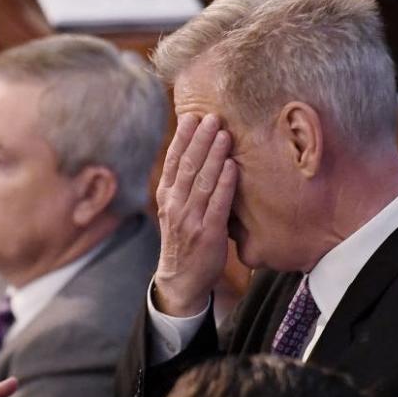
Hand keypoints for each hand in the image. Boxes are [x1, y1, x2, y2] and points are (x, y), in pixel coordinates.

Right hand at [153, 113, 237, 316]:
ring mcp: (190, 219)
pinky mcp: (207, 233)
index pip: (173, 161)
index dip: (182, 138)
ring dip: (213, 155)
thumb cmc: (184, 240)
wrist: (181, 280)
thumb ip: (184, 185)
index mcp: (166, 197)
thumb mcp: (175, 210)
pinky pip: (216, 204)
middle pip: (187, 166)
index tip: (191, 116)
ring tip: (224, 134)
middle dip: (199, 139)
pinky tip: (231, 166)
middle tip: (212, 117)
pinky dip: (224, 183)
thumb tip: (199, 154)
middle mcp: (175, 205)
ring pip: (201, 181)